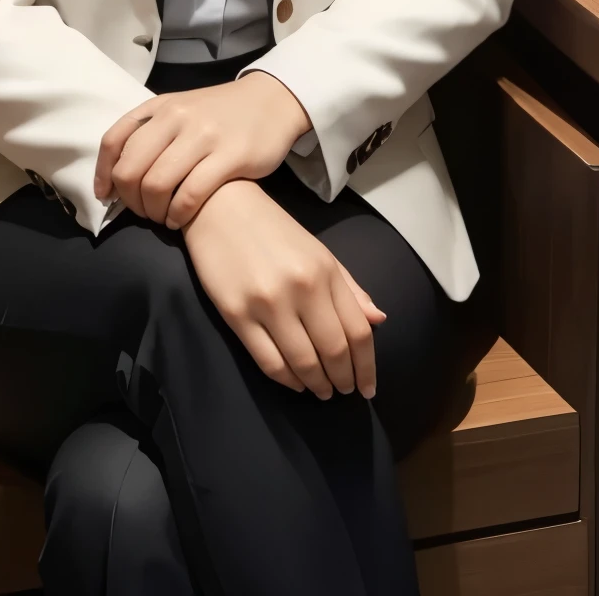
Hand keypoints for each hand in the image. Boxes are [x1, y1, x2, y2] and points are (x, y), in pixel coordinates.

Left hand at [93, 70, 311, 226]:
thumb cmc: (220, 112)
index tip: (105, 195)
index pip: (114, 140)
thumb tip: (118, 175)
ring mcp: (203, 136)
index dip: (103, 173)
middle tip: (142, 212)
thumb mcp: (180, 109)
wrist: (272, 100)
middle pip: (131, 169)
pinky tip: (180, 219)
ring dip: (154, 211)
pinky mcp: (230, 156)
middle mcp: (177, 118)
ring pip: (157, 184)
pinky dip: (178, 215)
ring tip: (163, 218)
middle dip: (130, 200)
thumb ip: (150, 132)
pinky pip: (190, 194)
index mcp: (160, 107)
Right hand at [181, 179, 386, 399]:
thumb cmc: (272, 229)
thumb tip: (379, 320)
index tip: (367, 387)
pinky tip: (295, 383)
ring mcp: (267, 303)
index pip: (357, 331)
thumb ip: (349, 287)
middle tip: (343, 392)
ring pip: (302, 363)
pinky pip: (269, 362)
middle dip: (343, 380)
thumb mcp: (317, 251)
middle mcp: (301, 288)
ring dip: (316, 385)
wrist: (219, 207)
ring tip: (320, 390)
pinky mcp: (236, 314)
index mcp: (325, 271)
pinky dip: (287, 381)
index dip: (367, 366)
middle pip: (333, 351)